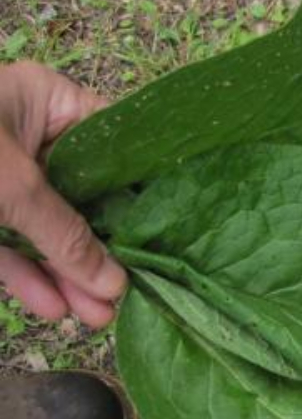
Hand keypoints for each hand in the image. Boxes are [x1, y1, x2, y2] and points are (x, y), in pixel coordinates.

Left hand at [0, 61, 126, 327]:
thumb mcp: (12, 188)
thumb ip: (64, 236)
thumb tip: (116, 284)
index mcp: (45, 101)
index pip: (113, 144)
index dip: (140, 191)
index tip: (168, 237)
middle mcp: (25, 134)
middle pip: (80, 197)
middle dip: (100, 251)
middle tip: (127, 296)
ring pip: (43, 229)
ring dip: (67, 274)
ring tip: (96, 317)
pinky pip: (5, 246)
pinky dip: (25, 275)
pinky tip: (50, 306)